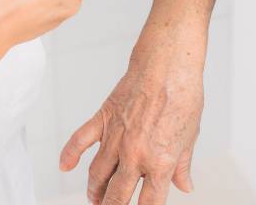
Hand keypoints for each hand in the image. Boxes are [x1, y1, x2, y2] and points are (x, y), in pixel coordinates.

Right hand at [60, 35, 204, 204]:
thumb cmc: (184, 95)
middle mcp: (135, 155)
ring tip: (95, 198)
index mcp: (161, 162)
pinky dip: (69, 155)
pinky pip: (80, 141)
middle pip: (116, 196)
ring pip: (97, 175)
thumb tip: (185, 185)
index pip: (149, 204)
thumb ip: (183, 165)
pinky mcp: (103, 119)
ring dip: (94, 191)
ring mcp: (116, 138)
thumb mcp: (190, 136)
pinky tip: (65, 166)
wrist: (168, 64)